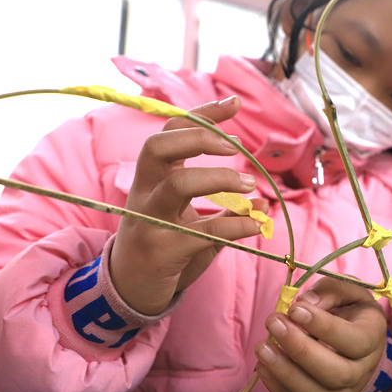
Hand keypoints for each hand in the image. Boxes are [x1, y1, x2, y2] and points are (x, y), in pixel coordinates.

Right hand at [110, 96, 267, 314]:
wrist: (130, 289)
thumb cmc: (162, 245)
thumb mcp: (187, 218)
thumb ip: (222, 207)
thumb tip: (261, 199)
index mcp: (151, 177)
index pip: (170, 131)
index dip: (202, 114)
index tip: (233, 103)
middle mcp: (146, 193)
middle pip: (159, 147)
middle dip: (198, 137)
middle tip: (234, 148)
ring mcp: (151, 221)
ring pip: (178, 185)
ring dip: (220, 179)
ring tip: (250, 186)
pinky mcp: (163, 250)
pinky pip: (202, 232)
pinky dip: (235, 226)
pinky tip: (257, 225)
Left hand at [254, 277, 386, 391]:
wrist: (354, 337)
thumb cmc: (348, 309)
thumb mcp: (347, 290)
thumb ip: (329, 291)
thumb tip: (304, 303)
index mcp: (372, 338)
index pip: (354, 340)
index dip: (324, 326)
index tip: (295, 309)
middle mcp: (363, 371)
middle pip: (337, 373)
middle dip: (300, 349)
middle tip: (274, 323)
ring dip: (285, 372)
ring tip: (262, 347)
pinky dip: (278, 389)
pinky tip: (262, 366)